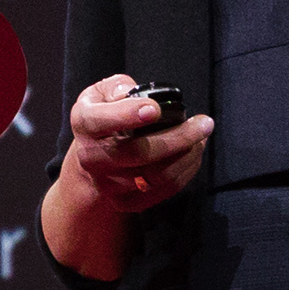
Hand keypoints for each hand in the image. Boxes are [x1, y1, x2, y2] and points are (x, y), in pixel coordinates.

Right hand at [64, 74, 213, 213]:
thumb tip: (128, 94)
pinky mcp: (126, 202)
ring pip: (156, 175)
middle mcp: (92, 158)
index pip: (100, 121)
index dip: (126, 115)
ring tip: (201, 136)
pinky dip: (186, 171)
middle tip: (204, 123)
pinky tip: (194, 153)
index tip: (155, 109)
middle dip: (177, 138)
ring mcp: (108, 184)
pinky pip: (163, 190)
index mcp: (84, 125)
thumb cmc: (104, 114)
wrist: (93, 157)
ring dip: (187, 155)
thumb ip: (116, 87)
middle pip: (137, 153)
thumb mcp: (102, 92)